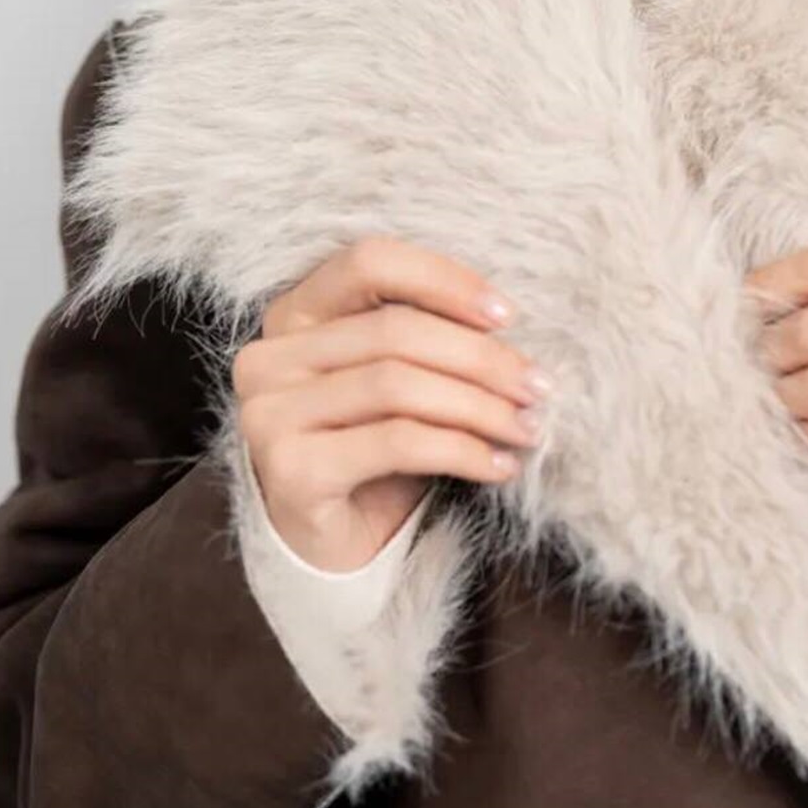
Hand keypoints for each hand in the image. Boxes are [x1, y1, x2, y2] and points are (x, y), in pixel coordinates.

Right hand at [232, 235, 551, 572]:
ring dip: (480, 407)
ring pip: (398, 386)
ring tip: (527, 428)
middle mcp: (269, 358)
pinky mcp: (291, 471)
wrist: (329, 545)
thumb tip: (508, 325)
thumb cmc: (373, 449)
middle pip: (394, 331)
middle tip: (538, 386)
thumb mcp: (400, 381)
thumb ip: (430, 339)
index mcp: (294, 313)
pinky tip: (499, 465)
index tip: (507, 315)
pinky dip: (462, 450)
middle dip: (481, 358)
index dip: (443, 280)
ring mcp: (269, 415)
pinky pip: (398, 443)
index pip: (370, 262)